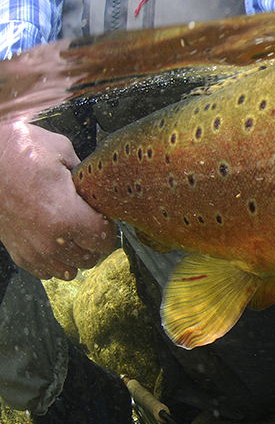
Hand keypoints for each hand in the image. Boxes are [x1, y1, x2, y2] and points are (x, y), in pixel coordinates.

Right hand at [0, 121, 114, 279]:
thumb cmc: (17, 152)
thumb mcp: (62, 152)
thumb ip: (84, 175)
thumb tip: (95, 185)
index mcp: (68, 216)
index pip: (104, 240)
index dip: (108, 227)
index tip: (103, 218)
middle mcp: (50, 239)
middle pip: (89, 258)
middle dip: (94, 243)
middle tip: (89, 225)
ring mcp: (32, 249)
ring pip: (68, 270)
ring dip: (75, 255)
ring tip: (74, 237)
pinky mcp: (16, 251)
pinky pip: (44, 272)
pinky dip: (53, 262)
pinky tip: (55, 243)